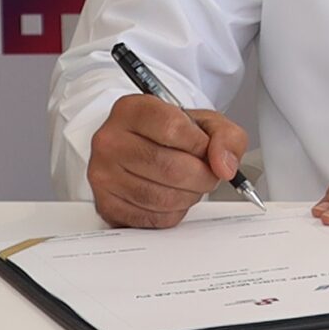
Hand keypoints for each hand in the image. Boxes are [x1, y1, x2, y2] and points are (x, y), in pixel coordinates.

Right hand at [87, 94, 251, 228]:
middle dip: (202, 176)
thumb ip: (226, 136)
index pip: (173, 128)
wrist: (143, 145)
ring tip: (192, 184)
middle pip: (170, 168)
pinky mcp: (105, 205)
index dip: (200, 145)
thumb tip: (224, 166)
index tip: (207, 149)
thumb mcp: (205, 121)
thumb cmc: (172, 132)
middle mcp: (110, 141)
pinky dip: (174, 212)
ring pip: (161, 197)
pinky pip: (151, 219)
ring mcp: (102, 175)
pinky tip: (174, 196)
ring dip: (190, 196)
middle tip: (209, 173)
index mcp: (132, 110)